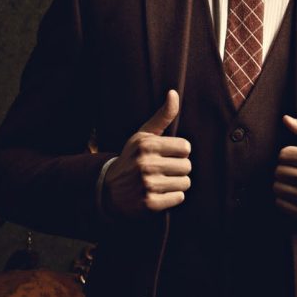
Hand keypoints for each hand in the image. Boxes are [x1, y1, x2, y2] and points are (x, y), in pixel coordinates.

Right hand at [103, 89, 191, 218]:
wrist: (109, 189)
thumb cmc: (132, 158)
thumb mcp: (143, 135)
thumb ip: (162, 115)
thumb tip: (173, 92)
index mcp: (146, 145)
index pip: (186, 147)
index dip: (178, 152)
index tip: (165, 155)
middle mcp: (146, 163)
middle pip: (187, 166)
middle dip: (178, 169)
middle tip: (161, 170)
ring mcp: (147, 184)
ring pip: (185, 182)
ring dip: (176, 184)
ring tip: (160, 182)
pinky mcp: (150, 203)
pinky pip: (179, 198)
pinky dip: (172, 198)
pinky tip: (158, 194)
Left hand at [274, 115, 296, 228]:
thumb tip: (285, 119)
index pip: (284, 154)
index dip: (287, 156)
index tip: (295, 160)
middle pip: (279, 171)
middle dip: (284, 170)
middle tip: (294, 173)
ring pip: (278, 188)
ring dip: (282, 185)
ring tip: (293, 184)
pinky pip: (281, 204)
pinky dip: (284, 200)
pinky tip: (295, 196)